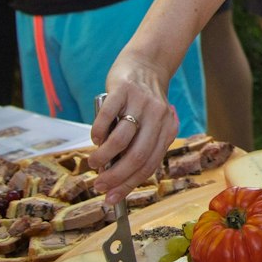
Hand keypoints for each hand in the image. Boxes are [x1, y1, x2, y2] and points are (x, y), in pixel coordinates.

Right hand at [90, 54, 180, 201]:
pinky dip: (98, 133)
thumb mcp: (148, 124)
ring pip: (122, 139)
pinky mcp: (123, 90)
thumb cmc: (142, 103)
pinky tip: (94, 139)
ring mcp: (141, 103)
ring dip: (104, 156)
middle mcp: (159, 117)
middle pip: (138, 156)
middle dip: (116, 177)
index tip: (112, 198)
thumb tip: (113, 177)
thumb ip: (136, 146)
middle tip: (99, 185)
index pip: (149, 165)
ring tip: (94, 163)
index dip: (129, 184)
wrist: (146, 64)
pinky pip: (108, 116)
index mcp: (167, 130)